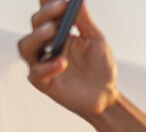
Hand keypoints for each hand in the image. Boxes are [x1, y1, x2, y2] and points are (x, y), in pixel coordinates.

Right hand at [17, 0, 119, 118]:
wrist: (106, 94)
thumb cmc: (100, 66)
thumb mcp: (96, 40)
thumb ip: (84, 21)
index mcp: (57, 33)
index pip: (46, 14)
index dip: (48, 3)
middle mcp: (45, 46)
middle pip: (34, 26)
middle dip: (45, 14)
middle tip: (60, 7)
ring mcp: (42, 64)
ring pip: (25, 47)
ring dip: (37, 36)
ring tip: (53, 30)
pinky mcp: (44, 83)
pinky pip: (36, 73)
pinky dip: (47, 66)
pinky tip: (61, 62)